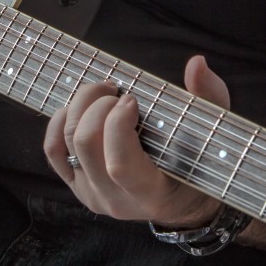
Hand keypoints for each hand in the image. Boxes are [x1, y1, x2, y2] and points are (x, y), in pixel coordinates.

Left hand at [44, 55, 231, 225]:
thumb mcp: (212, 133)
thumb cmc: (200, 164)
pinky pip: (53, 152)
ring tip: (103, 93)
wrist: (183, 202)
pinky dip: (58, 123)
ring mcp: (92, 194)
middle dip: (97, 105)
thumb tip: (196, 63)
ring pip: (68, 142)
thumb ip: (208, 97)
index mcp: (151, 193)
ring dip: (80, 106)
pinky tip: (77, 109)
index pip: (119, 164)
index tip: (131, 99)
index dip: (117, 125)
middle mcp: (116, 200)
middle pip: (86, 145)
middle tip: (117, 90)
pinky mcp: (77, 186)